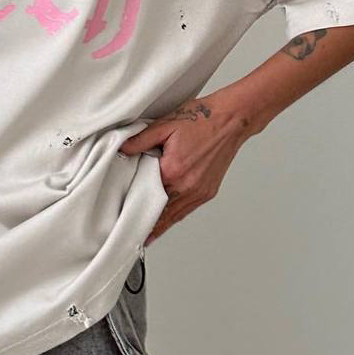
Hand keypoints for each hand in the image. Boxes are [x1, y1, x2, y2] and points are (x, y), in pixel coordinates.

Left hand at [117, 89, 254, 245]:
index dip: (136, 207)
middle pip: (163, 213)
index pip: (148, 196)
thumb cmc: (201, 119)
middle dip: (148, 223)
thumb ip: (141, 140)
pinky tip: (167, 219)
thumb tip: (123, 149)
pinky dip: (176, 215)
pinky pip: (188, 209)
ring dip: (162, 225)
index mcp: (174, 171)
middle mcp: (188, 187)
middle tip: (132, 234)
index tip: (124, 217)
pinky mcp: (208, 192)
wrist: (230, 120)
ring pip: (176, 216)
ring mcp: (200, 192)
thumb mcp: (165, 125)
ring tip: (147, 235)